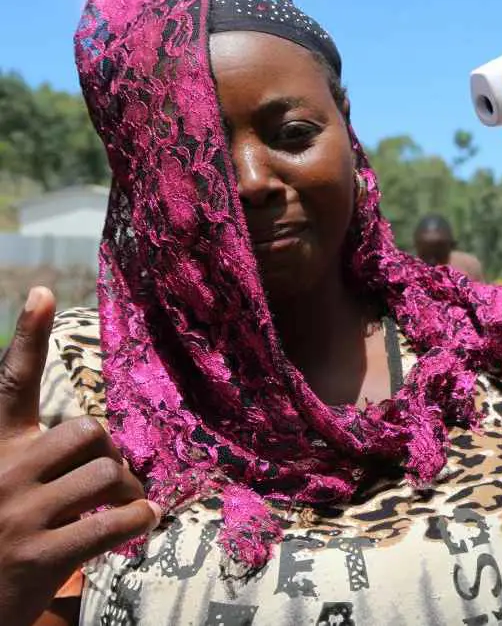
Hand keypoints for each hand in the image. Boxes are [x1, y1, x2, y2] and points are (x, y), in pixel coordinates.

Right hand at [0, 287, 159, 625]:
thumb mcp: (7, 483)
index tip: (41, 293)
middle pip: (88, 430)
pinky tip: (141, 521)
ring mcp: (18, 515)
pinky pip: (113, 521)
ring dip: (129, 490)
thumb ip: (43, 455)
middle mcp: (2, 472)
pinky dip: (139, 519)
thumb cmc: (2, 534)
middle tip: (117, 477)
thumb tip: (105, 442)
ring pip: (106, 473)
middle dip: (114, 452)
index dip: (26, 336)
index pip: (10, 382)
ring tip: (125, 505)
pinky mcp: (39, 555)